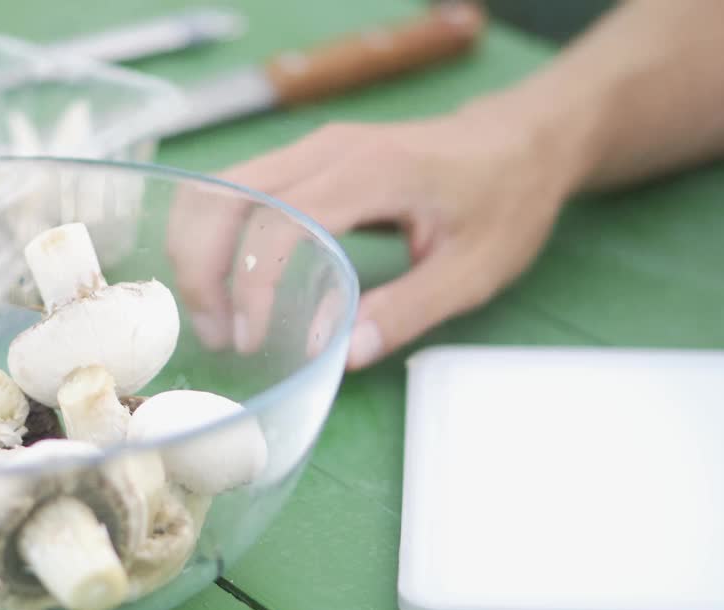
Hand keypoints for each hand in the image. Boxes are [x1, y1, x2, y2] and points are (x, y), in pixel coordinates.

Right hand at [169, 102, 582, 369]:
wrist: (523, 141)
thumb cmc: (505, 201)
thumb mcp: (472, 271)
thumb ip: (404, 311)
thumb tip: (337, 355)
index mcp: (371, 171)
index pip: (278, 222)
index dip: (251, 284)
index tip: (252, 340)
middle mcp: (328, 148)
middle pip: (225, 196)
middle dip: (202, 268)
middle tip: (219, 336)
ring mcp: (313, 146)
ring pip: (220, 186)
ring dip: (200, 251)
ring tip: (217, 316)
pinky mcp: (307, 157)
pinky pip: (239, 187)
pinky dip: (217, 233)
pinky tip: (230, 281)